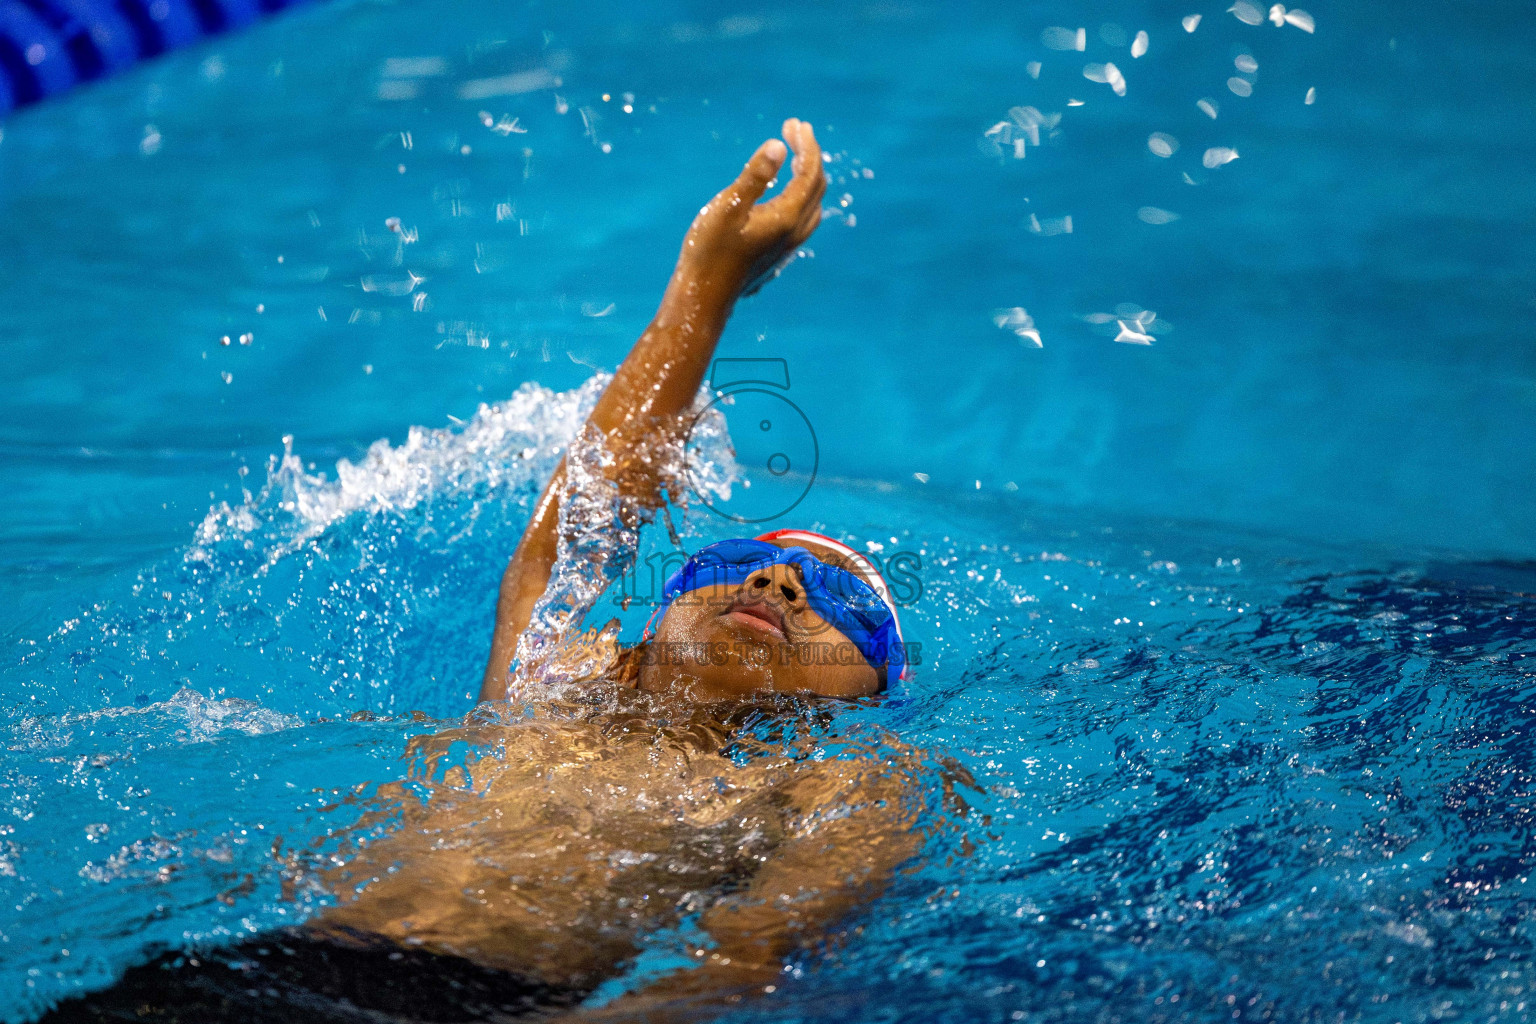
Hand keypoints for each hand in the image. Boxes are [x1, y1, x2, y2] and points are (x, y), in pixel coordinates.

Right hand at [677, 118, 826, 299]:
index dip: (805, 144)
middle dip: (809, 155)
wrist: (703, 299)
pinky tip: (783, 195)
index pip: (809, 173)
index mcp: (785, 219)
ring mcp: (787, 248)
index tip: (794, 123)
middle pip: (816, 187)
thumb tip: (778, 146)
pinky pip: (802, 220)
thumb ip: (754, 176)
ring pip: (812, 206)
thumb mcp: (726, 208)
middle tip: (794, 130)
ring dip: (808, 177)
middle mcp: (793, 234)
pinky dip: (801, 196)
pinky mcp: (777, 256)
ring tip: (796, 158)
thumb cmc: (708, 253)